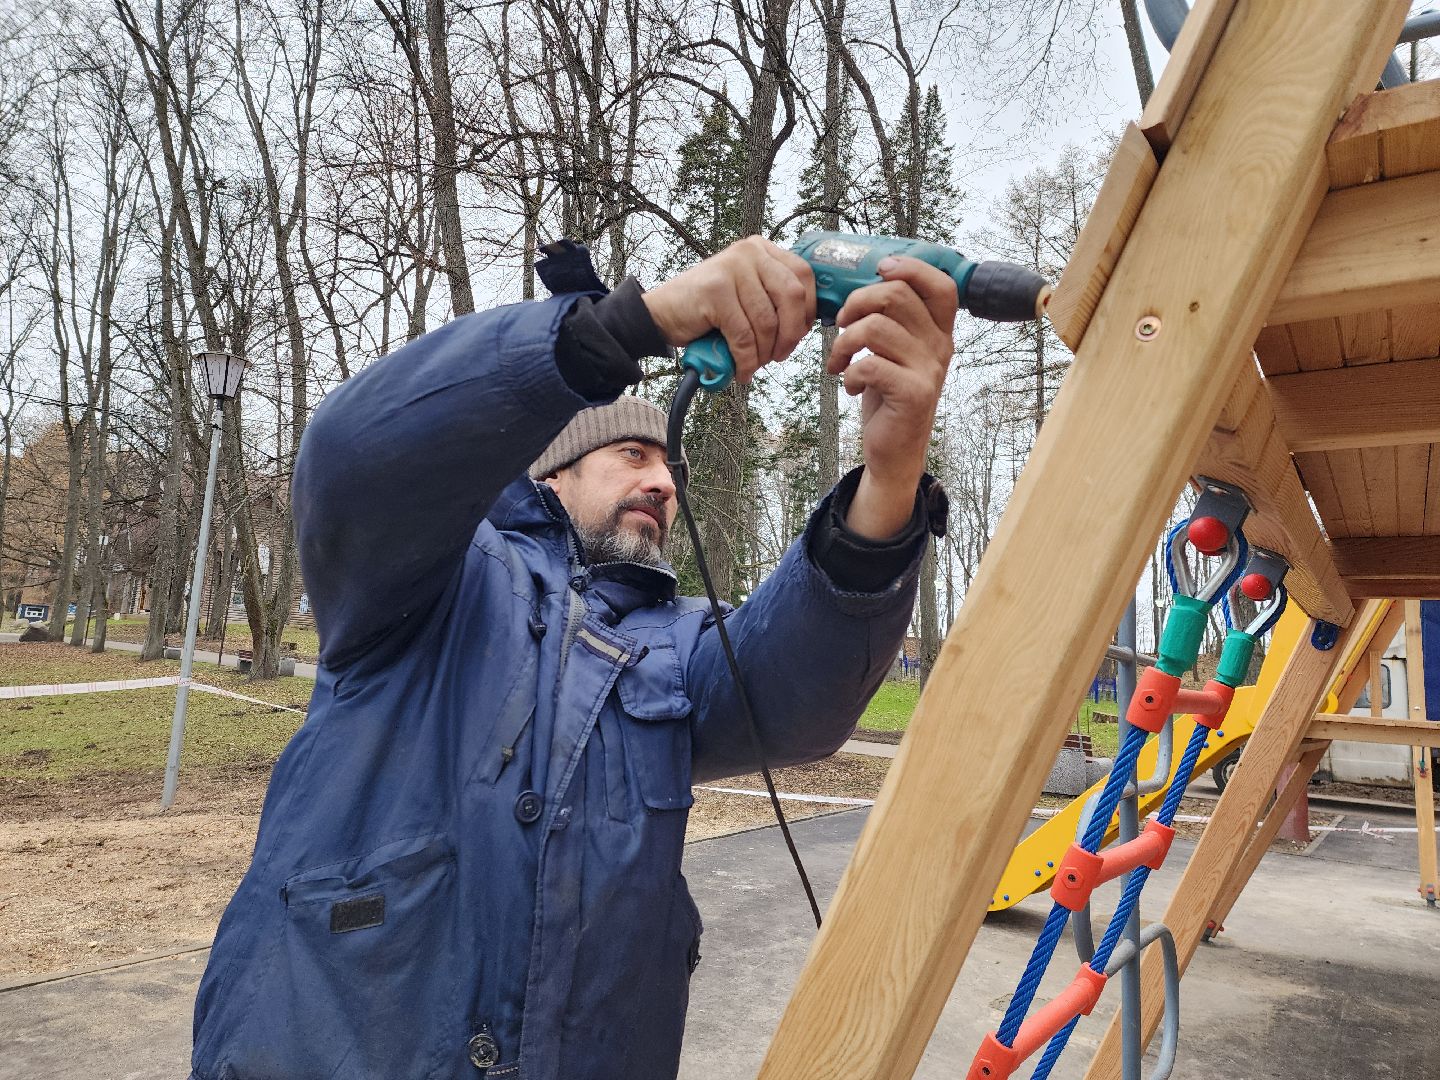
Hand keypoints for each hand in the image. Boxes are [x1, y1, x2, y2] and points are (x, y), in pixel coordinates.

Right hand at [641, 236, 816, 381]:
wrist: (661, 313)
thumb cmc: (708, 311)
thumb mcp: (747, 295)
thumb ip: (774, 298)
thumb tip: (808, 323)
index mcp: (762, 250)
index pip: (804, 276)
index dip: (807, 311)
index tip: (798, 334)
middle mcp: (749, 252)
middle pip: (792, 296)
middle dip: (791, 335)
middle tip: (779, 355)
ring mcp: (731, 268)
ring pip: (767, 321)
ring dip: (764, 352)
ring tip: (754, 364)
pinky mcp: (715, 291)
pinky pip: (744, 335)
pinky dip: (746, 360)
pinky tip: (741, 370)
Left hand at [826, 256, 956, 538]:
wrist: (894, 450)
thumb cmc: (888, 394)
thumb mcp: (893, 352)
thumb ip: (891, 320)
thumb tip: (863, 284)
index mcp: (938, 332)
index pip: (941, 285)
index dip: (911, 269)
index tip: (880, 271)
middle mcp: (940, 347)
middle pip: (896, 296)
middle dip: (856, 303)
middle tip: (841, 325)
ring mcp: (929, 370)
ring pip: (876, 328)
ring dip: (844, 342)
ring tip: (838, 360)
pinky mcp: (914, 393)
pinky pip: (870, 364)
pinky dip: (848, 373)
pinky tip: (848, 385)